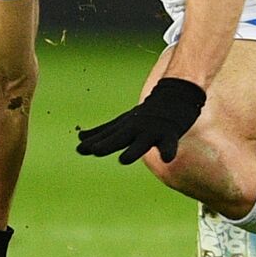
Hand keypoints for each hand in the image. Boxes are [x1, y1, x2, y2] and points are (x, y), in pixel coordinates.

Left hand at [76, 77, 206, 163]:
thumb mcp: (123, 122)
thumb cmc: (147, 113)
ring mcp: (153, 131)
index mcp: (125, 127)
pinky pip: (169, 145)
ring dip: (133, 151)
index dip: (94, 142)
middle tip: (94, 150)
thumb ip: (102, 132)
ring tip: (123, 160)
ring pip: (142, 143)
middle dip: (107, 144)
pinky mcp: (170, 134)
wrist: (176, 96)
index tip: (80, 149)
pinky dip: (168, 151)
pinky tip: (166, 159)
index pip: (107, 135)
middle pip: (119, 137)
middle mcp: (136, 128)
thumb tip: (79, 138)